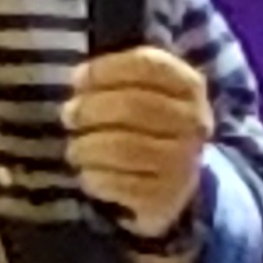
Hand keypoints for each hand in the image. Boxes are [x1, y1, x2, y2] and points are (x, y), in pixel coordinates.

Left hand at [64, 45, 213, 242]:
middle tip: (69, 115)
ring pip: (123, 148)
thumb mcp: (143, 89)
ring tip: (75, 148)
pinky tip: (89, 172)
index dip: (106, 69)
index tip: (78, 79)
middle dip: (90, 109)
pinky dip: (95, 176)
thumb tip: (80, 79)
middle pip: (132, 105)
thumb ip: (115, 75)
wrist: (174, 179)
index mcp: (189, 85)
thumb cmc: (148, 124)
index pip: (147, 65)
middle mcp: (194, 123)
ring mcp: (184, 163)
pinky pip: (120, 184)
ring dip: (87, 146)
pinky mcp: (166, 197)